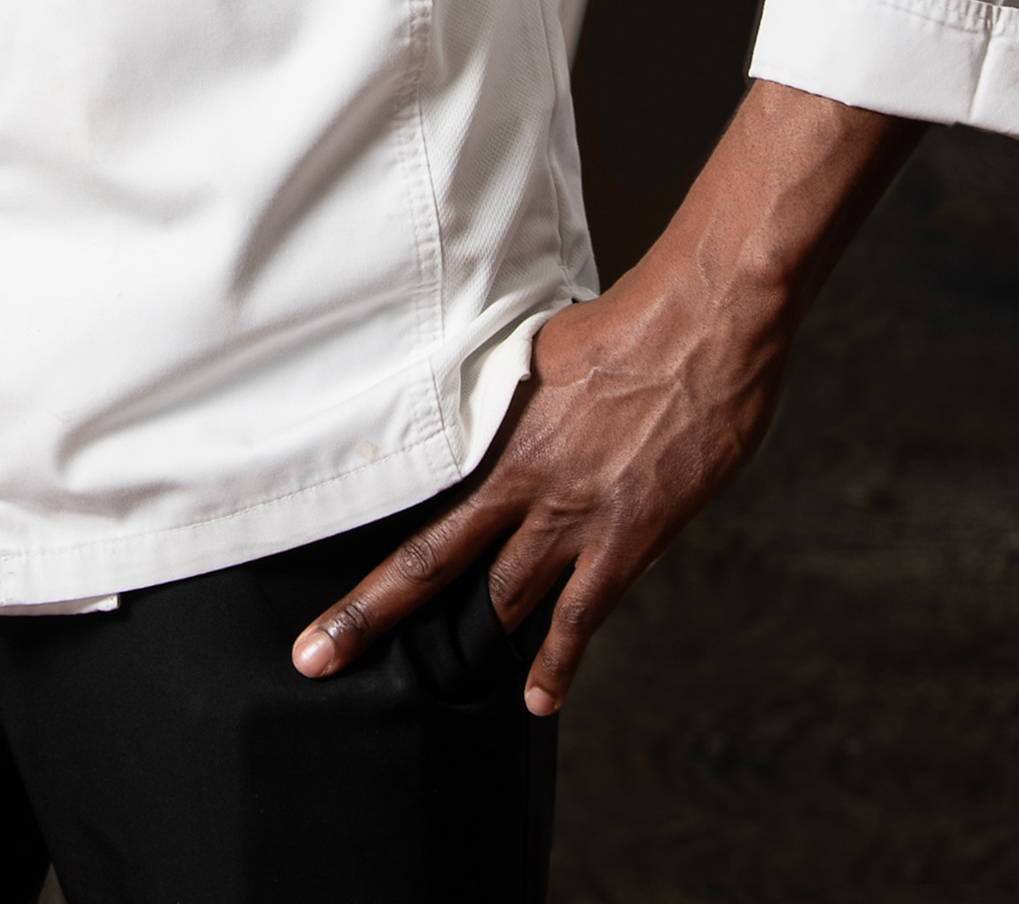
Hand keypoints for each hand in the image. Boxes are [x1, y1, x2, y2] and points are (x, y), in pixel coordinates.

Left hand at [291, 81, 918, 715]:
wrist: (704, 322)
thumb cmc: (633, 319)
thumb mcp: (546, 348)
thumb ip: (512, 389)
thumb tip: (491, 394)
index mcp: (495, 429)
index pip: (410, 493)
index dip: (363, 524)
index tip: (323, 540)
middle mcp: (523, 480)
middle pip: (431, 560)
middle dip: (369, 614)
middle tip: (314, 656)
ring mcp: (574, 514)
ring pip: (502, 596)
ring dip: (463, 646)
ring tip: (425, 685)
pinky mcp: (628, 537)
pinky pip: (582, 615)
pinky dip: (557, 663)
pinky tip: (536, 699)